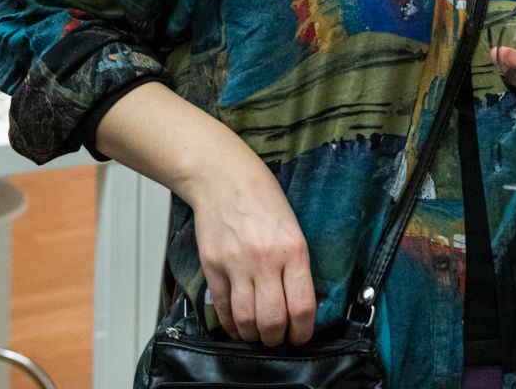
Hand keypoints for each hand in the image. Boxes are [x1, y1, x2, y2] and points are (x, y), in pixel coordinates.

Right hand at [181, 168, 315, 346]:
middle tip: (278, 338)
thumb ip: (296, 264)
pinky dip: (229, 324)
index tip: (300, 337)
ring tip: (257, 334)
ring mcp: (236, 264)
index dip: (302, 332)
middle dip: (276, 339)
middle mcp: (265, 259)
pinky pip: (221, 307)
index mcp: (293, 249)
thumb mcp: (293, 227)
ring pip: (245, 319)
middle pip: (272, 320)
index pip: (302, 306)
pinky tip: (236, 326)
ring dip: (253, 335)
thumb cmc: (261, 197)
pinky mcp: (213, 266)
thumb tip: (298, 303)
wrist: (223, 176)